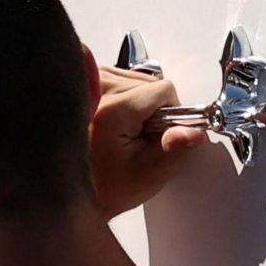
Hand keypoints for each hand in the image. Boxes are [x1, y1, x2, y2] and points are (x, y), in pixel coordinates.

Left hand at [90, 58, 206, 218]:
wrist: (71, 188)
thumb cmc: (104, 186)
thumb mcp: (148, 174)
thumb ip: (174, 149)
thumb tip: (194, 131)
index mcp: (112, 109)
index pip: (163, 90)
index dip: (170, 114)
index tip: (156, 136)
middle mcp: (96, 88)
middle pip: (150, 82)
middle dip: (153, 110)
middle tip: (136, 138)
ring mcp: (87, 81)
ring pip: (137, 78)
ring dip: (139, 103)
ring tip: (123, 132)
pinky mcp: (84, 80)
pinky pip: (120, 79)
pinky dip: (124, 98)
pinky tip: (113, 122)